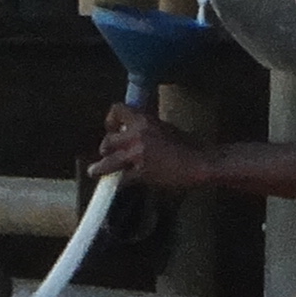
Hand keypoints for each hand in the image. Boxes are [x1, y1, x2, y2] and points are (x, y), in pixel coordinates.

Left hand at [87, 105, 205, 192]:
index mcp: (145, 120)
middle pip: (108, 140)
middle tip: (106, 153)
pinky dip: (119, 183)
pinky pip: (123, 179)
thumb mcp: (165, 127)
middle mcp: (137, 134)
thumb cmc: (189, 144)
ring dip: (99, 168)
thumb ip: (147, 128)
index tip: (112, 128)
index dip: (110, 120)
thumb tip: (134, 132)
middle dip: (105, 148)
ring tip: (94, 171)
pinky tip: (117, 186)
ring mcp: (138, 155)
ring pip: (108, 161)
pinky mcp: (142, 173)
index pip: (117, 110)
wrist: (201, 161)